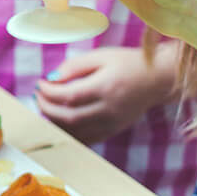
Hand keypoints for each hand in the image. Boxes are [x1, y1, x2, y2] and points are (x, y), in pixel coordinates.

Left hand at [35, 46, 173, 141]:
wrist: (158, 79)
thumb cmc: (129, 63)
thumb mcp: (102, 56)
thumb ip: (75, 66)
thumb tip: (51, 78)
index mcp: (106, 88)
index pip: (68, 96)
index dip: (48, 92)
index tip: (40, 84)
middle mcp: (109, 109)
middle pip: (68, 117)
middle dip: (46, 108)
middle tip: (38, 96)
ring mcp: (112, 123)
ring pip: (75, 132)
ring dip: (54, 122)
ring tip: (46, 107)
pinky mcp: (113, 130)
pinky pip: (86, 139)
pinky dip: (69, 133)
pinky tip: (59, 122)